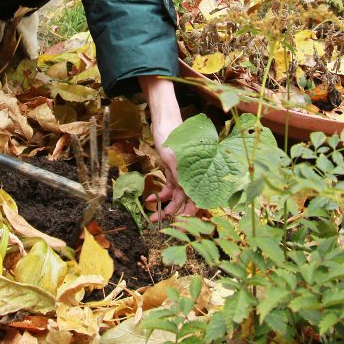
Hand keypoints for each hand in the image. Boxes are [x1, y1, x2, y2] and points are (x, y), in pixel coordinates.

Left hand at [138, 75, 197, 221]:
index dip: (187, 214)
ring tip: (151, 214)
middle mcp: (191, 174)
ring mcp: (182, 171)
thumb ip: (179, 177)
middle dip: (172, 214)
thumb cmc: (170, 134)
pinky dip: (161, 193)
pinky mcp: (173, 168)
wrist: (164, 117)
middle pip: (185, 200)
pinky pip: (170, 186)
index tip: (177, 225)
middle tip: (157, 222)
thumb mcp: (172, 157)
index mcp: (195, 172)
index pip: (195, 199)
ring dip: (164, 206)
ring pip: (176, 196)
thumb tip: (184, 198)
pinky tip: (149, 197)